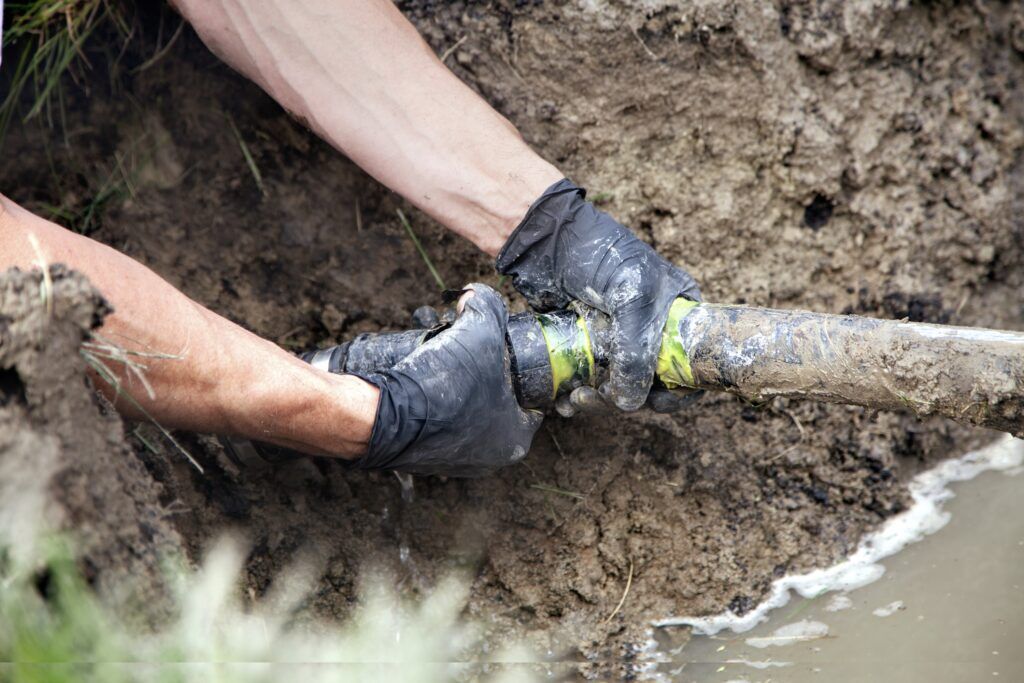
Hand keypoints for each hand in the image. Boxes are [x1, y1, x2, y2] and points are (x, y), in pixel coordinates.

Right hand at [351, 284, 541, 476]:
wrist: (385, 417)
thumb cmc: (444, 384)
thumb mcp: (479, 331)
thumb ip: (488, 306)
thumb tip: (476, 295)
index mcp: (515, 438)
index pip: (530, 401)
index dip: (518, 372)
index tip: (503, 354)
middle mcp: (489, 458)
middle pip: (496, 406)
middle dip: (485, 379)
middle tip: (469, 355)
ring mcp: (454, 462)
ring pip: (465, 415)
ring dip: (457, 392)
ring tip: (443, 366)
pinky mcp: (423, 458)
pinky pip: (437, 426)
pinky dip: (433, 407)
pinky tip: (424, 385)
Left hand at [496, 179, 701, 412]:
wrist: (546, 238)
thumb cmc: (599, 254)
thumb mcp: (631, 297)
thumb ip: (636, 350)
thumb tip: (630, 403)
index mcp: (678, 313)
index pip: (692, 364)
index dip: (679, 391)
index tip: (655, 403)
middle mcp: (652, 330)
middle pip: (651, 384)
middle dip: (626, 398)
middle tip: (596, 398)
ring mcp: (618, 340)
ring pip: (618, 388)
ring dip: (598, 401)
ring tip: (573, 400)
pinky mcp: (587, 346)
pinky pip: (590, 382)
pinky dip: (578, 395)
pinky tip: (562, 400)